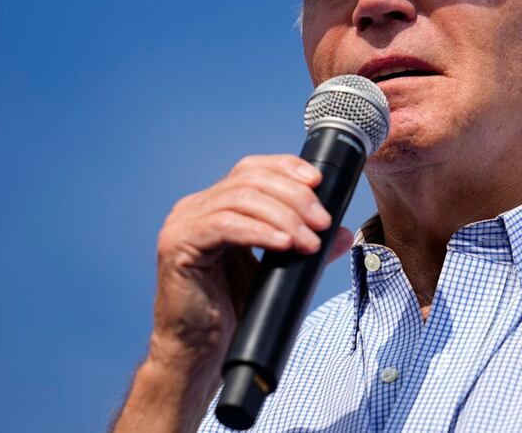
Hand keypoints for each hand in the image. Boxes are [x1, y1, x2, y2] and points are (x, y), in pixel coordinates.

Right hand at [113, 154, 352, 431]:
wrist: (201, 353)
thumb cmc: (233, 312)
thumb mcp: (278, 272)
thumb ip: (305, 247)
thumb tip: (342, 233)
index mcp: (215, 205)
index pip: (252, 169)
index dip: (286, 168)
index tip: (319, 182)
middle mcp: (196, 207)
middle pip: (249, 180)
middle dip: (294, 197)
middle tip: (323, 222)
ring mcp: (183, 223)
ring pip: (240, 199)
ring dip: (284, 217)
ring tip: (310, 241)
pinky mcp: (178, 245)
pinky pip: (224, 226)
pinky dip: (259, 231)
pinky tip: (284, 244)